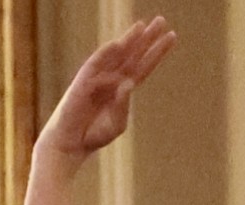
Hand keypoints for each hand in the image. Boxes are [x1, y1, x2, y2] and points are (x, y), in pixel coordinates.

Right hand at [38, 16, 176, 159]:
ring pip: (115, 55)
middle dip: (147, 38)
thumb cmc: (94, 134)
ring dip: (128, 40)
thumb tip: (128, 83)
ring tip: (142, 26)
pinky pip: (95, 66)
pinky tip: (117, 44)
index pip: (144, 66)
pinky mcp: (82, 83)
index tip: (172, 36)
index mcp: (122, 89)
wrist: (72, 144)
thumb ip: (124, 105)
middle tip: (162, 21)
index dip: (157, 51)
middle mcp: (111, 79)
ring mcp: (96, 79)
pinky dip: (105, 55)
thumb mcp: (117, 123)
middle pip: (133, 55)